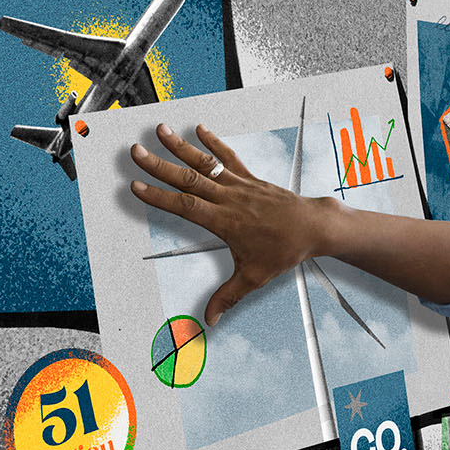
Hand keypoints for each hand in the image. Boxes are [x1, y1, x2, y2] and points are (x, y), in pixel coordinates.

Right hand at [129, 123, 333, 326]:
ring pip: (205, 163)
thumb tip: (210, 320)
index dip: (159, 196)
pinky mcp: (250, 178)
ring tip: (160, 130)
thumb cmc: (285, 250)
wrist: (313, 228)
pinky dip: (214, 143)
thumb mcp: (254, 277)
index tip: (137, 186)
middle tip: (136, 151)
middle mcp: (229, 199)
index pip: (185, 206)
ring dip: (180, 146)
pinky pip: (228, 158)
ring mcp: (239, 185)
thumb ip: (227, 297)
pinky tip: (200, 129)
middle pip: (188, 179)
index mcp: (225, 222)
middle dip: (159, 165)